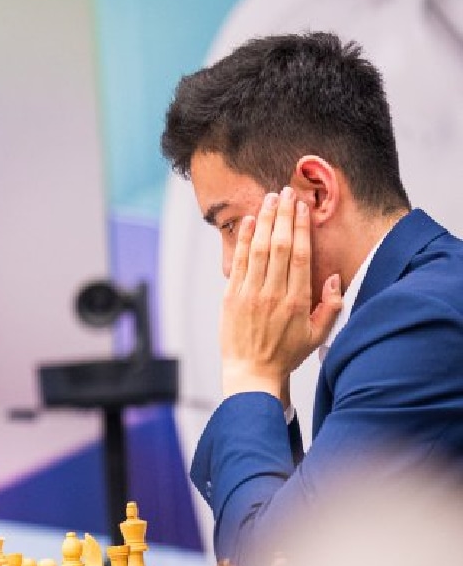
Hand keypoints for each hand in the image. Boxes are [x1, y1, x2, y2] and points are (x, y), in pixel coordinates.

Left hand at [219, 187, 343, 398]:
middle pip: (278, 246)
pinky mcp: (231, 298)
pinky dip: (243, 241)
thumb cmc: (286, 353)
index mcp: (297, 300)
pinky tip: (248, 222)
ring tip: (269, 199)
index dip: (300, 227)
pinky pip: (238, 263)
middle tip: (286, 192)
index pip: (299, 255)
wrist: (252, 372)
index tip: (302, 207)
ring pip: (257, 250)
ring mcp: (249, 295)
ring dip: (264, 221)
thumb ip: (331, 305)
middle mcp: (272, 294)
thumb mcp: (318, 334)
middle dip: (283, 216)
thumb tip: (335, 278)